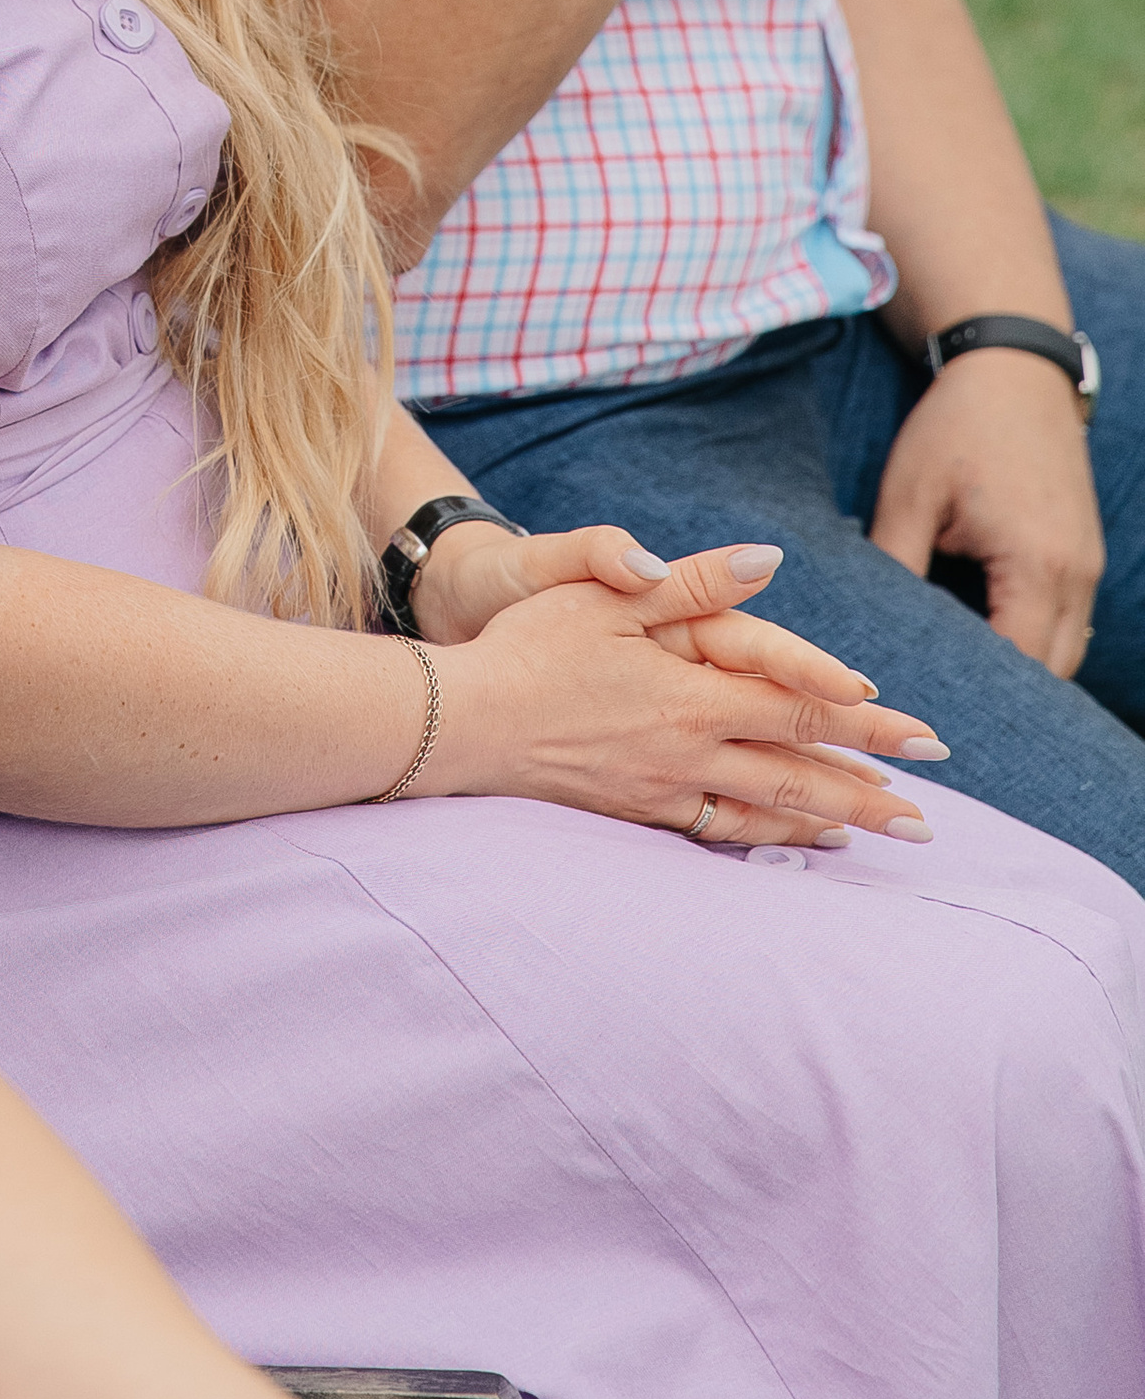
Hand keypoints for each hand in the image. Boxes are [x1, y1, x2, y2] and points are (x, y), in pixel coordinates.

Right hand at [424, 538, 949, 847]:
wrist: (466, 726)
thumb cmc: (531, 648)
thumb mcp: (607, 595)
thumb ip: (695, 582)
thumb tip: (768, 560)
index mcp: (692, 694)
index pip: (800, 709)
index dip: (866, 723)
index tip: (922, 736)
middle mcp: (692, 750)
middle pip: (801, 771)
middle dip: (873, 787)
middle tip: (932, 811)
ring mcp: (669, 789)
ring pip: (773, 809)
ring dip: (839, 821)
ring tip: (892, 832)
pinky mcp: (641, 813)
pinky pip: (728, 831)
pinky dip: (778, 836)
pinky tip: (806, 839)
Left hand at [870, 347, 1104, 675]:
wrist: (1011, 366)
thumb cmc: (956, 425)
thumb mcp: (910, 493)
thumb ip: (893, 562)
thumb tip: (872, 624)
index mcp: (1036, 565)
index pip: (1015, 664)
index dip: (973, 691)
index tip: (926, 704)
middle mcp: (1076, 575)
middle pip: (1049, 672)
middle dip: (1000, 695)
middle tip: (941, 705)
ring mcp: (1088, 566)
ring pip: (1065, 651)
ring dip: (1021, 668)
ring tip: (961, 681)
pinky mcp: (1085, 553)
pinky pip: (1069, 620)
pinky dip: (1036, 638)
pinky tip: (989, 639)